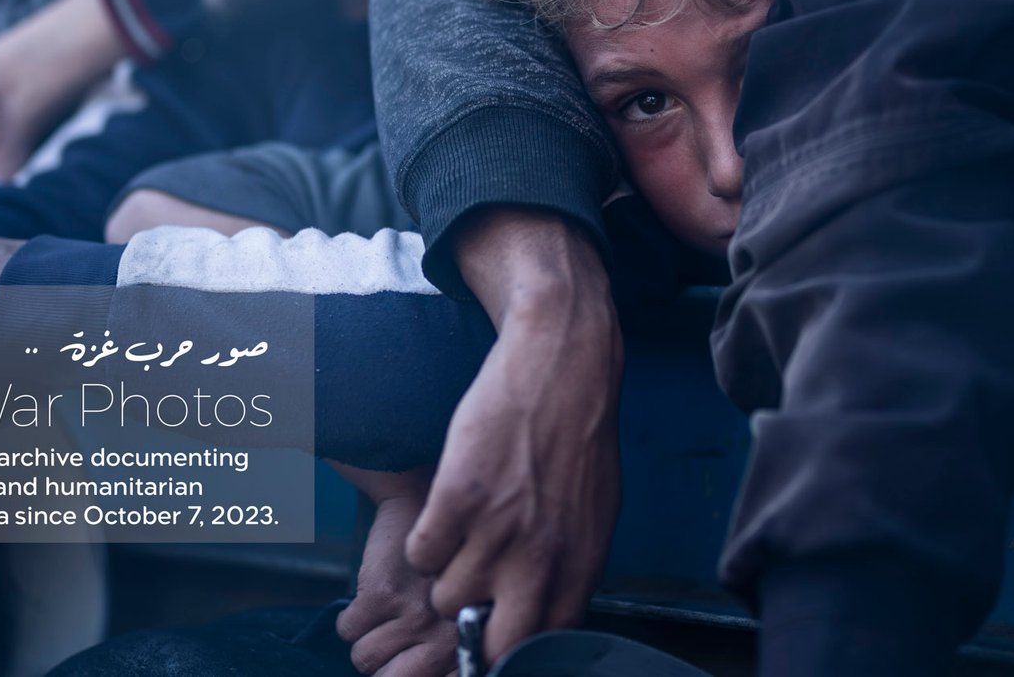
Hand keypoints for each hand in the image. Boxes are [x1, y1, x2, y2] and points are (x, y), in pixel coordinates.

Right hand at [336, 477, 456, 676]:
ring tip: (385, 611)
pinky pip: (348, 630)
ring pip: (364, 657)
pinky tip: (372, 596)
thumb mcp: (459, 614)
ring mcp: (415, 615)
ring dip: (366, 637)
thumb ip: (449, 653)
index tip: (406, 658)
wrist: (421, 506)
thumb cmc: (442, 570)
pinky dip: (350, 616)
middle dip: (383, 664)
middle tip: (391, 637)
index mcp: (468, 643)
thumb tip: (415, 676)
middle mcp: (446, 635)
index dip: (410, 673)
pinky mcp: (383, 595)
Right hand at [406, 212, 622, 663]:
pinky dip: (422, 540)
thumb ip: (570, 567)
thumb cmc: (579, 435)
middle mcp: (540, 558)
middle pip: (489, 644)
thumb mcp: (594, 513)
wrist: (562, 364)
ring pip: (446, 596)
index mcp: (578, 566)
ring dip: (445, 575)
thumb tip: (550, 614)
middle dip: (471, 629)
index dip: (510, 651)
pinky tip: (442, 511)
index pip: (538, 648)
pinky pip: (420, 554)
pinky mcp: (458, 497)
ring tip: (459, 535)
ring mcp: (498, 530)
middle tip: (467, 595)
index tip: (492, 636)